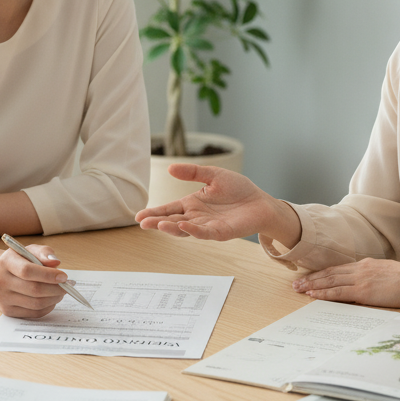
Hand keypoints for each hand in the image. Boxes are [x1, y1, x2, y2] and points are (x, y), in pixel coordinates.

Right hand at [0, 243, 69, 318]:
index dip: (48, 275)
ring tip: (61, 292)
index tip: (64, 276)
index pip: (28, 271)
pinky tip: (52, 299)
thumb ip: (43, 253)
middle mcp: (0, 281)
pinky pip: (34, 313)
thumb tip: (56, 262)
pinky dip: (48, 307)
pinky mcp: (8, 311)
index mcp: (5, 262)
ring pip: (35, 304)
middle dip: (55, 289)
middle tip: (67, 285)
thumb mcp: (29, 250)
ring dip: (54, 299)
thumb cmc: (18, 260)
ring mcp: (3, 298)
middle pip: (33, 290)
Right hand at [135, 164, 299, 245]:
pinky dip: (192, 230)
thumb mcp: (213, 175)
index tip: (139, 216)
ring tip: (157, 225)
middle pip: (172, 221)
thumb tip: (170, 167)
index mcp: (192, 203)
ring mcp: (206, 226)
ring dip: (170, 228)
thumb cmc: (238, 190)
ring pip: (184, 229)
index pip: (168, 209)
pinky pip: (203, 233)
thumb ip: (193, 172)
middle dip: (156, 222)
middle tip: (142, 223)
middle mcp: (196, 217)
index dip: (154, 212)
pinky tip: (183, 225)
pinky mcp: (220, 232)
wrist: (260, 202)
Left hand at [294, 259, 399, 308]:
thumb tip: (369, 283)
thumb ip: (375, 276)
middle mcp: (359, 269)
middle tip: (296, 283)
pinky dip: (323, 293)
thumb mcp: (388, 273)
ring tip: (299, 289)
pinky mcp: (362, 291)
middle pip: (329, 273)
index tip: (310, 276)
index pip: (338, 268)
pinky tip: (313, 295)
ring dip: (312, 286)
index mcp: (366, 264)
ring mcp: (360, 279)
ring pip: (330, 281)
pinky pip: (338, 292)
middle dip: (311, 278)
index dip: (322, 273)